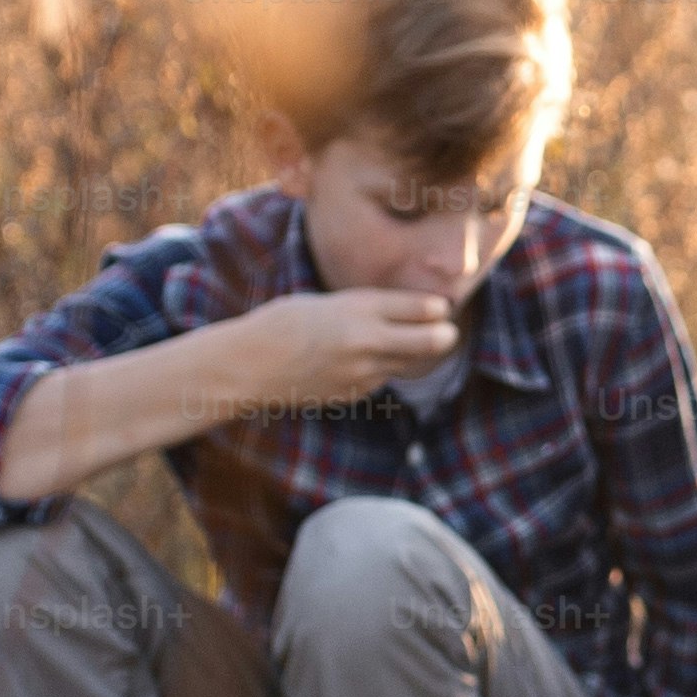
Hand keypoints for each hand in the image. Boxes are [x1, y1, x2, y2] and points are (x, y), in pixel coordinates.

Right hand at [234, 288, 462, 410]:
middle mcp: (367, 340)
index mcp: (358, 308)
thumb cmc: (281, 323)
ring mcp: (362, 372)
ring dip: (408, 354)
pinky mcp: (355, 393)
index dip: (437, 308)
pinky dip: (376, 370)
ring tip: (388, 342)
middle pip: (431, 341)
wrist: (249, 366)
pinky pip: (379, 379)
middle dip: (445, 336)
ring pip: (407, 363)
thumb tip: (405, 313)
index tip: (441, 308)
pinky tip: (350, 362)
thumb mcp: (324, 302)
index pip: (420, 308)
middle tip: (447, 332)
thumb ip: (364, 308)